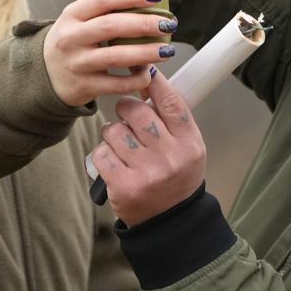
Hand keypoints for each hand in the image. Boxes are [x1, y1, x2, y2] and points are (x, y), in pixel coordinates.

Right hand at [44, 0, 175, 106]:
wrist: (45, 75)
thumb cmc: (71, 42)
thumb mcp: (78, 20)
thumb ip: (104, 9)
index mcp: (72, 15)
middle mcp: (71, 37)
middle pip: (112, 26)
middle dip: (145, 23)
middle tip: (168, 23)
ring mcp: (77, 63)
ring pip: (116, 57)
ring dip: (146, 53)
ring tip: (166, 50)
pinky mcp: (84, 86)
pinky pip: (116, 84)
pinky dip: (137, 79)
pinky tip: (149, 73)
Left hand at [91, 67, 205, 225]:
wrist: (170, 222)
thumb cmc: (176, 177)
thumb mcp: (188, 148)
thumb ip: (172, 119)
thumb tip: (149, 81)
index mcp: (190, 144)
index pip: (171, 103)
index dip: (155, 82)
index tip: (144, 68)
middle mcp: (170, 158)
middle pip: (137, 112)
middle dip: (126, 108)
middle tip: (127, 114)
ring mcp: (146, 173)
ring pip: (114, 131)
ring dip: (113, 132)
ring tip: (122, 144)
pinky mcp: (124, 187)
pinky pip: (101, 153)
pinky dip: (103, 153)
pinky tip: (114, 161)